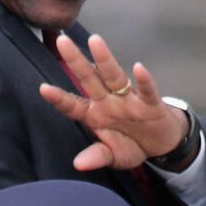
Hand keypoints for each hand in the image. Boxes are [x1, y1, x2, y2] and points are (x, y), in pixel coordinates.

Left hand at [38, 33, 188, 170]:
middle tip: (61, 41)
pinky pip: (146, 91)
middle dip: (76, 61)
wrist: (162, 145)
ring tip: (95, 41)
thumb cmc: (133, 145)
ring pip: (114, 77)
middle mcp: (108, 102)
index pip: (73, 105)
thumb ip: (98, 156)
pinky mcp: (150, 103)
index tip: (43, 88)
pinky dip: (143, 80)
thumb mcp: (114, 157)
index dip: (59, 98)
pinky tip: (138, 68)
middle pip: (90, 79)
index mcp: (95, 115)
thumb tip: (78, 164)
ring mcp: (129, 100)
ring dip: (105, 59)